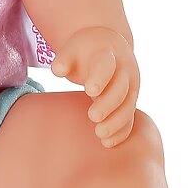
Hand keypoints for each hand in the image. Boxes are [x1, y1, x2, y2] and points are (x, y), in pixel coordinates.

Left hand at [50, 26, 140, 147]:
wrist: (109, 45)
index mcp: (108, 54)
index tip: (89, 91)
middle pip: (120, 88)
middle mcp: (124, 70)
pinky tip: (108, 143)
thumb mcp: (73, 48)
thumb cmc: (85, 50)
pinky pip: (130, 117)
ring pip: (128, 105)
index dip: (99, 78)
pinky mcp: (130, 100)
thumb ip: (64, 59)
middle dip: (108, 104)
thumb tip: (57, 70)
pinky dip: (121, 131)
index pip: (106, 65)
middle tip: (93, 117)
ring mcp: (130, 86)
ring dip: (116, 122)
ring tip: (100, 135)